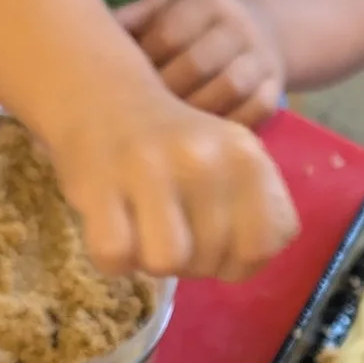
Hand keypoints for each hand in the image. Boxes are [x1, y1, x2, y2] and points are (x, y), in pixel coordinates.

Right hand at [48, 83, 298, 279]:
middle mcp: (203, 159)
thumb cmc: (175, 148)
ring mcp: (149, 168)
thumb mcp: (233, 162)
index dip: (239, 262)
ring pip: (167, 262)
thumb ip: (257, 212)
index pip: (264, 246)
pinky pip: (115, 254)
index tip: (217, 244)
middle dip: (191, 262)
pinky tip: (115, 229)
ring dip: (152, 262)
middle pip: (212, 262)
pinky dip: (112, 257)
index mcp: (246, 157)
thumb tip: (245, 264)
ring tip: (145, 234)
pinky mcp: (99, 181)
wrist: (104, 99)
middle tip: (173, 230)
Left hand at [114, 0, 285, 125]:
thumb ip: (131, 22)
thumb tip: (77, 44)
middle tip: (136, 118)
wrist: (261, 29)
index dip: (143, 62)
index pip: (170, 34)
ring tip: (166, 134)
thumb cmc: (195, 25)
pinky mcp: (276, 91)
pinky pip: (256, 113)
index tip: (121, 84)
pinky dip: (227, 127)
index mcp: (206, 1)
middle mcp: (239, 26)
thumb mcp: (165, 8)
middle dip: (165, 93)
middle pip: (200, 63)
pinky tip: (201, 139)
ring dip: (195, 115)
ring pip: (231, 89)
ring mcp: (263, 59)